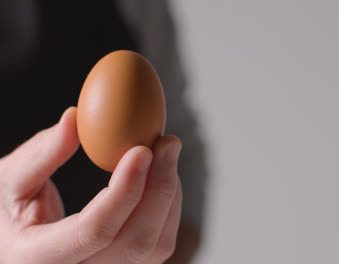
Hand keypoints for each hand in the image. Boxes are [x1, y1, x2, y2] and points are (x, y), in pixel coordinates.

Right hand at [0, 107, 182, 263]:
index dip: (124, 190)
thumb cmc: (7, 211)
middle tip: (168, 142)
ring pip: (155, 245)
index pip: (93, 231)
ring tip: (163, 154)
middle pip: (136, 242)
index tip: (142, 150)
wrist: (16, 240)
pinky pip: (160, 241)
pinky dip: (168, 204)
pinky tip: (158, 175)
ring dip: (168, 193)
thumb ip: (40, 154)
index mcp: (40, 259)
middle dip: (160, 188)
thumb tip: (74, 118)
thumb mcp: (8, 180)